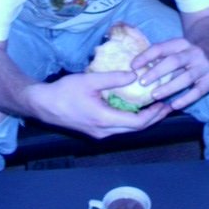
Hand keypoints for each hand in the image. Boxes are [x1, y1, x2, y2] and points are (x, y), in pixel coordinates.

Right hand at [23, 70, 172, 138]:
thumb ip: (113, 78)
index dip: (154, 114)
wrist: (42, 105)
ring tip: (155, 105)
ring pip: (127, 129)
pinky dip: (131, 118)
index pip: (137, 123)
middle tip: (166, 105)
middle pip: (135, 129)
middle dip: (153, 118)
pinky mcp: (95, 130)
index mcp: (104, 120)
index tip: (165, 103)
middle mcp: (104, 131)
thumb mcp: (90, 81)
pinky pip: (118, 126)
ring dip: (142, 119)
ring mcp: (99, 133)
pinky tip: (135, 107)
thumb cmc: (64, 92)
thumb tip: (135, 75)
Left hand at [131, 38, 208, 110]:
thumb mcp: (174, 50)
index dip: (146, 56)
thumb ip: (159, 58)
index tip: (132, 66)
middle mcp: (194, 53)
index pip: (161, 48)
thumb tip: (134, 69)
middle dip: (157, 72)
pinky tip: (174, 105)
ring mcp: (204, 67)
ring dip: (169, 87)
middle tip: (142, 82)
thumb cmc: (185, 55)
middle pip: (174, 61)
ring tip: (154, 95)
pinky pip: (198, 91)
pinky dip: (186, 99)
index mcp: (180, 43)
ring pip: (186, 77)